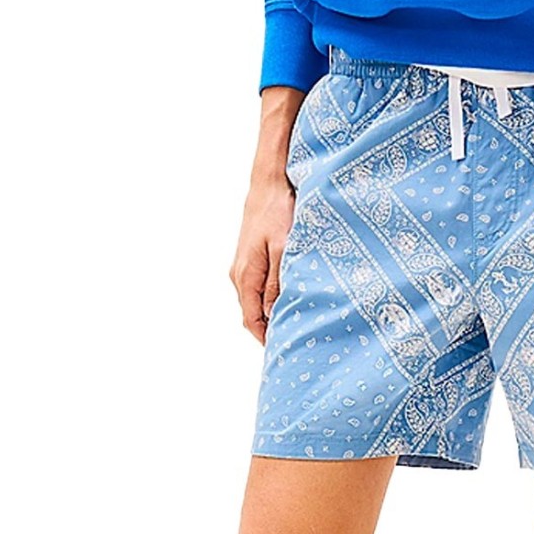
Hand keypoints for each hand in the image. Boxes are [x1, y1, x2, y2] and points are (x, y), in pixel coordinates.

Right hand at [230, 178, 294, 343]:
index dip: (266, 339)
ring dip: (271, 314)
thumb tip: (273, 314)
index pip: (251, 320)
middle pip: (252, 314)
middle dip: (269, 330)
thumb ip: (277, 284)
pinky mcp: (250, 258)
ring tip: (295, 324)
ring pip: (255, 301)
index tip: (284, 351)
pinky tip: (289, 300)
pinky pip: (258, 288)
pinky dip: (270, 299)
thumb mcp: (283, 250)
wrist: (269, 183)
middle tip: (294, 342)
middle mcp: (239, 274)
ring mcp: (242, 266)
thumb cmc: (279, 212)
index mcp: (245, 275)